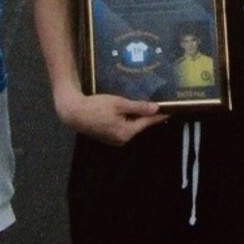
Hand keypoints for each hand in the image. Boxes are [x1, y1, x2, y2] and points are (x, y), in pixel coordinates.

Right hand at [53, 83, 168, 145]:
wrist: (73, 112)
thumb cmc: (96, 106)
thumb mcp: (119, 104)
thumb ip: (138, 107)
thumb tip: (156, 109)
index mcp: (127, 133)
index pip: (147, 123)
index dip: (159, 116)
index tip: (170, 111)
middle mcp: (122, 139)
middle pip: (140, 126)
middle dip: (148, 116)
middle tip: (160, 105)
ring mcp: (114, 139)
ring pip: (131, 127)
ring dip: (138, 117)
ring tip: (147, 106)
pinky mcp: (108, 136)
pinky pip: (123, 127)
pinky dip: (128, 119)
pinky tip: (130, 111)